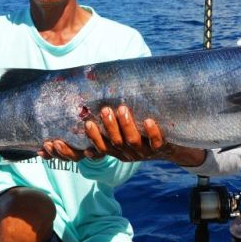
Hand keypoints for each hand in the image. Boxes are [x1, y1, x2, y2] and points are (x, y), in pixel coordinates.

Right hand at [40, 105, 204, 165]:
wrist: (177, 146)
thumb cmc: (144, 129)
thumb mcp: (123, 124)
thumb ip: (105, 114)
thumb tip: (83, 88)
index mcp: (113, 149)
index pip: (90, 152)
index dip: (71, 150)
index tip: (63, 136)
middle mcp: (126, 153)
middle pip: (110, 145)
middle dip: (104, 128)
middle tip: (101, 110)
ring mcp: (143, 152)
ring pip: (131, 142)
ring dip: (125, 125)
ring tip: (120, 108)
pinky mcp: (162, 149)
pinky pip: (156, 143)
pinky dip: (152, 132)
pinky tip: (150, 120)